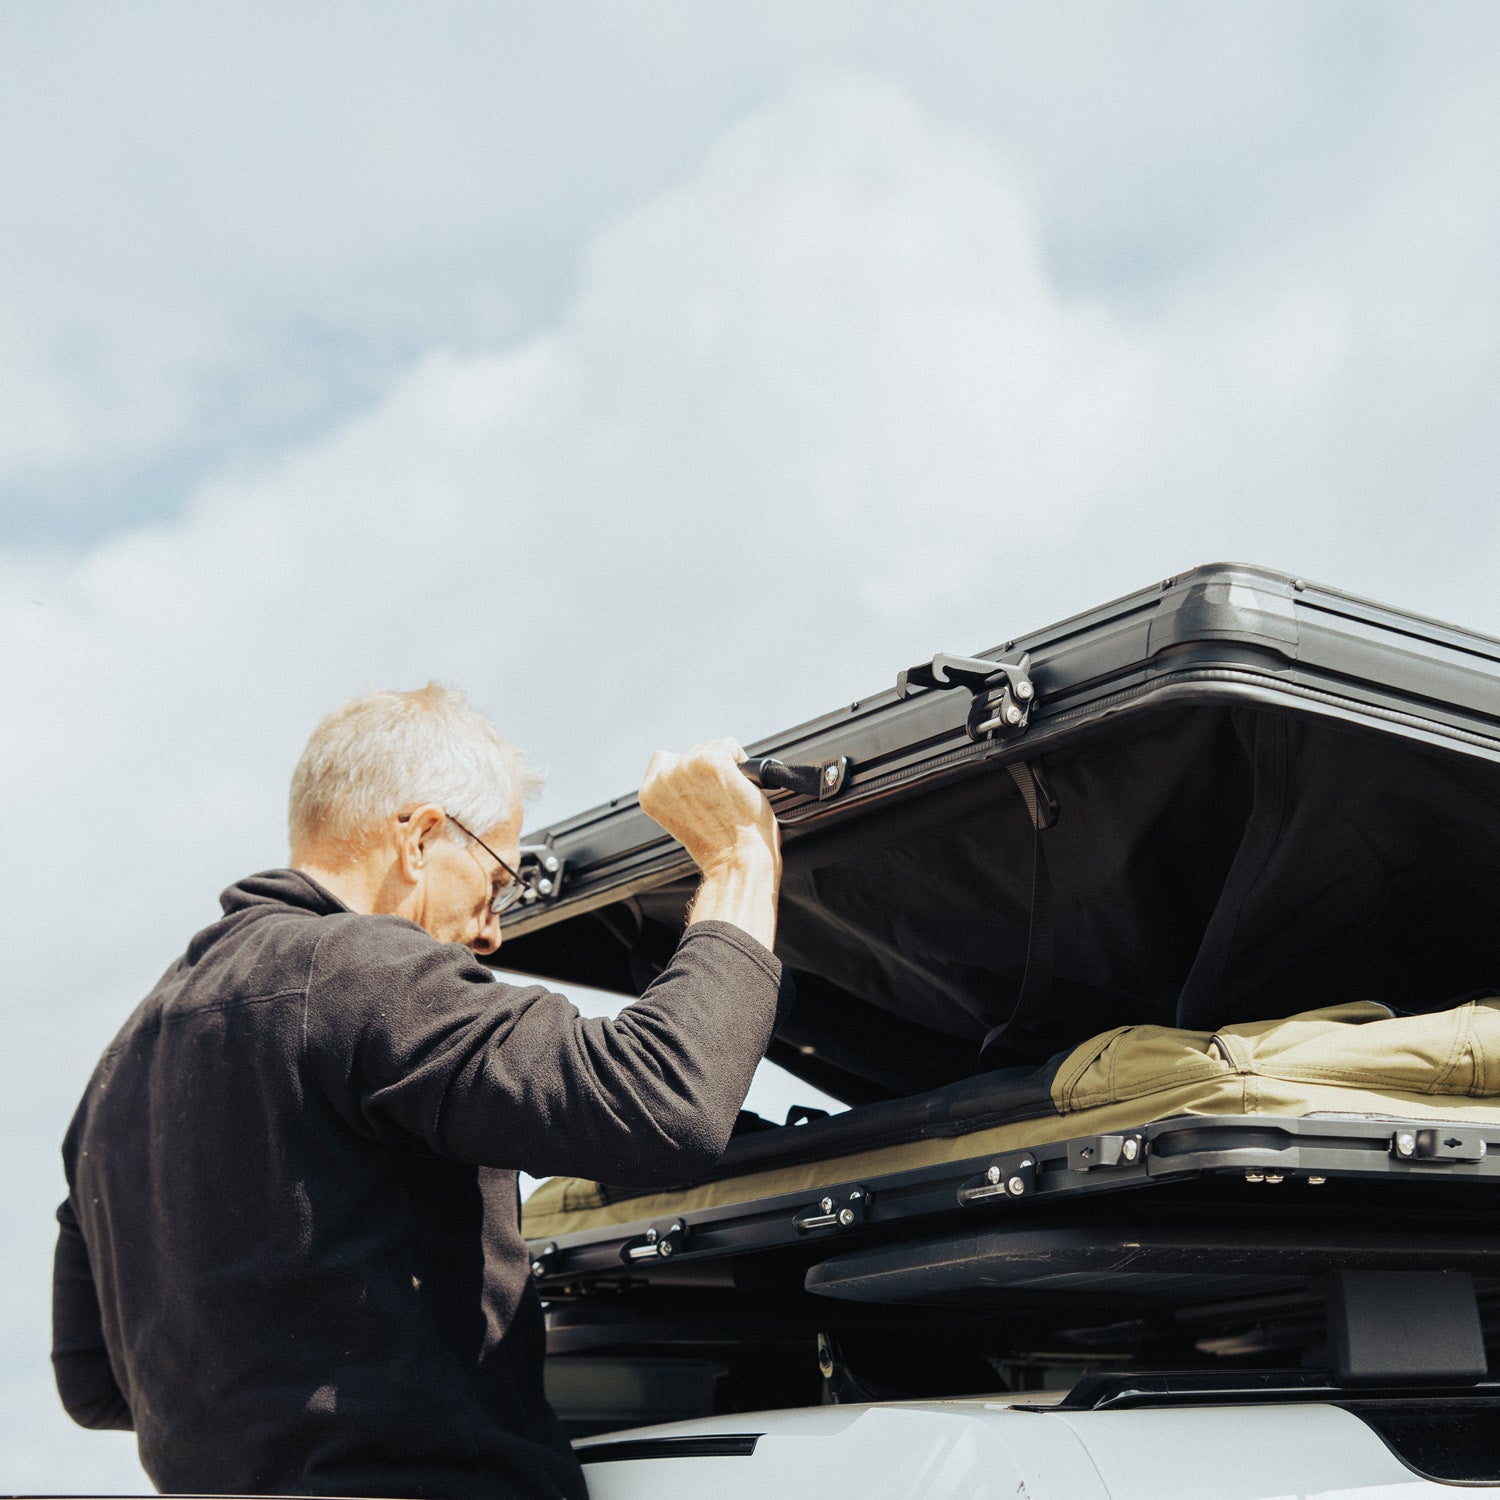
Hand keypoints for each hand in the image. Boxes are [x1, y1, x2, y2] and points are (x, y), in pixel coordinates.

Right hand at [638, 737, 779, 877]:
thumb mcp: (680, 820)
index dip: (689, 775)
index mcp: (649, 793)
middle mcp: (663, 777)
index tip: (701, 795)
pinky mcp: (713, 761)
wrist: (737, 861)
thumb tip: (693, 774)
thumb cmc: (717, 848)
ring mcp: (687, 767)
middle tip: (720, 801)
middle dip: (709, 772)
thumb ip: (677, 793)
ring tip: (730, 799)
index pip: (664, 760)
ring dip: (726, 767)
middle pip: (691, 752)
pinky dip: (742, 763)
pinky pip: (730, 746)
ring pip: (711, 747)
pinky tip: (740, 787)